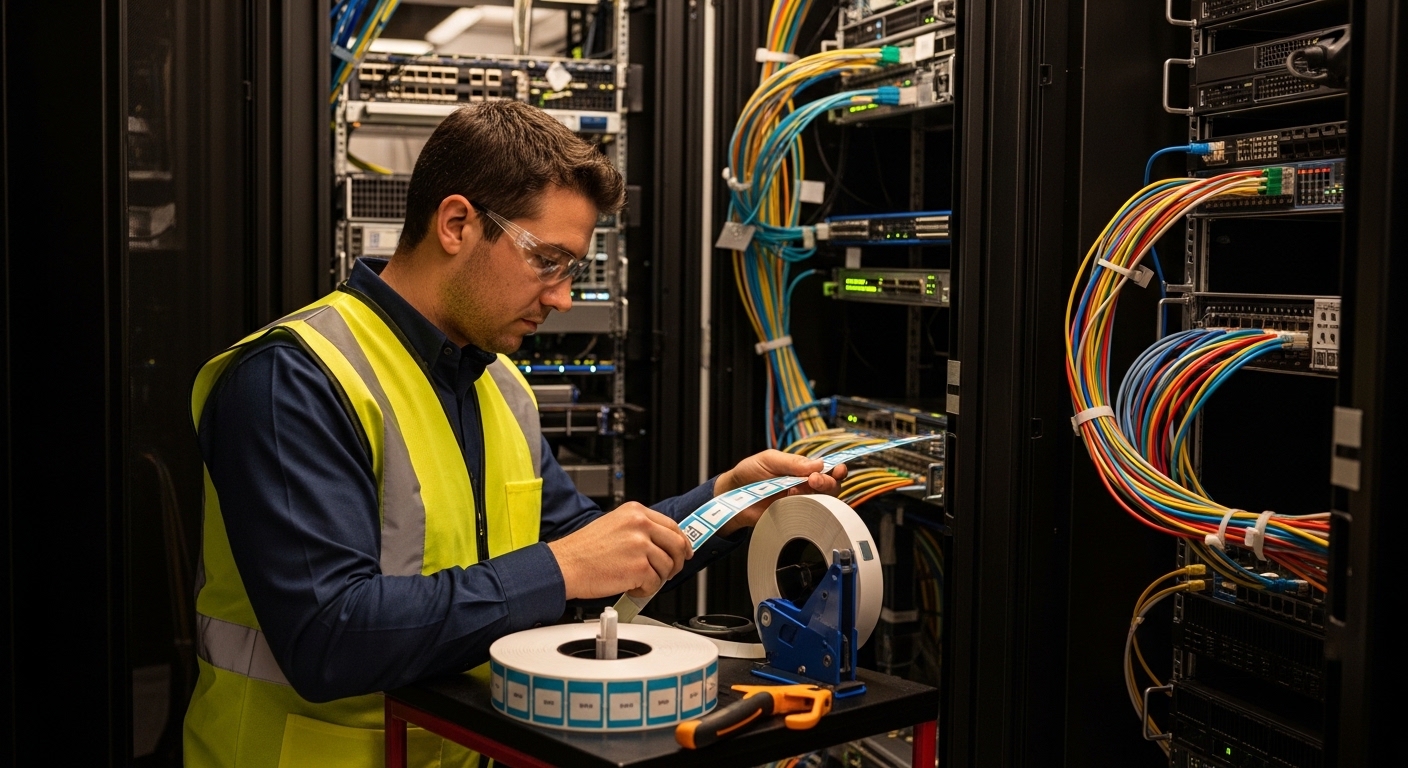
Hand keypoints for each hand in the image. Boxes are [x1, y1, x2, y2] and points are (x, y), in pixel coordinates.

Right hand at [546, 502, 692, 598]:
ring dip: (656, 578)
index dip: (681, 542)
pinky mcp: (639, 568)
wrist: (565, 566)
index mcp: (634, 512)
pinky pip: (655, 583)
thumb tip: (661, 543)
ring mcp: (640, 545)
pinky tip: (631, 586)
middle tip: (667, 572)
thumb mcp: (614, 525)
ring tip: (637, 580)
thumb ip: (639, 529)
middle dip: (675, 562)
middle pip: (677, 545)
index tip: (684, 552)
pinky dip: (645, 590)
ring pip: (667, 566)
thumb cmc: (583, 550)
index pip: (671, 525)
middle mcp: (640, 525)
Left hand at [712, 450, 847, 535]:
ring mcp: (798, 501)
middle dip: (828, 483)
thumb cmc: (749, 473)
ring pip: (822, 502)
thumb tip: (817, 464)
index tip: (837, 470)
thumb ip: (793, 462)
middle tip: (814, 479)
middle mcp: (803, 485)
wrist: (732, 493)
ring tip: (797, 488)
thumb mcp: (770, 459)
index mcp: (801, 469)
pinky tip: (792, 500)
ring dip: (816, 495)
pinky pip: (806, 515)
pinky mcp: (791, 515)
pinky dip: (804, 507)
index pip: (826, 469)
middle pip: (830, 487)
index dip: (836, 469)